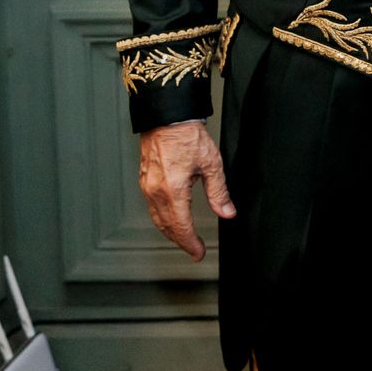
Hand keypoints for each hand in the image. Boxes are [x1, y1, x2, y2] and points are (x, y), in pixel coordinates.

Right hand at [138, 120, 234, 260]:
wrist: (168, 117)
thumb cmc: (188, 136)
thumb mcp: (211, 164)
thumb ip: (219, 192)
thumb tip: (227, 212)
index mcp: (173, 190)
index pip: (181, 227)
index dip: (190, 243)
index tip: (198, 253)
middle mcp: (156, 192)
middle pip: (167, 227)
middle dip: (181, 241)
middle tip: (194, 249)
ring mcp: (147, 187)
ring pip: (157, 219)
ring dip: (170, 232)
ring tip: (184, 238)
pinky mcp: (144, 181)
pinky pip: (152, 208)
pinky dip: (162, 219)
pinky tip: (171, 219)